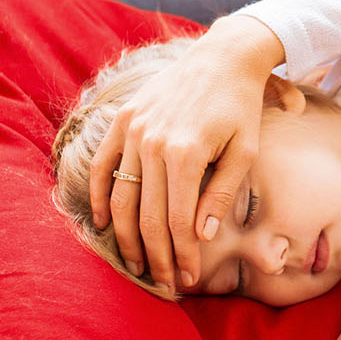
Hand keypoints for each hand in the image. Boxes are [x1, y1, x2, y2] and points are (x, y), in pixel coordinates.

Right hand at [87, 15, 282, 291]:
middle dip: (156, 255)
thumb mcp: (244, 151)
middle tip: (163, 283)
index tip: (189, 279)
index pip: (179, 220)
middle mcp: (151, 142)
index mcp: (184, 152)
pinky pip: (101, 166)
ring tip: (136, 264)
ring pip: (120, 197)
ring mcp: (132, 130)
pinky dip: (97, 196)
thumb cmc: (241, 107)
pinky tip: (101, 224)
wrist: (222, 56)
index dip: (183, 254)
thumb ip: (220, 194)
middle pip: (147, 216)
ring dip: (125, 236)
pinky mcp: (122, 120)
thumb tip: (201, 237)